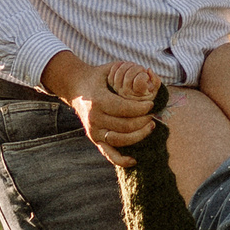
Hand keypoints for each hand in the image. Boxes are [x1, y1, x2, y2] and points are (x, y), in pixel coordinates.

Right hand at [42, 51, 162, 166]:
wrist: (76, 87)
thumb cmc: (99, 77)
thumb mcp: (111, 69)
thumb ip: (128, 71)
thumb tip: (149, 74)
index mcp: (98, 101)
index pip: (124, 109)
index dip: (141, 109)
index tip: (152, 104)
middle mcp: (94, 118)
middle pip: (125, 126)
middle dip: (143, 121)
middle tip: (153, 115)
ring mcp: (94, 130)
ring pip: (120, 140)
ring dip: (139, 136)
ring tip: (150, 126)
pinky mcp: (94, 139)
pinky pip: (108, 153)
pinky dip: (121, 160)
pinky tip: (134, 160)